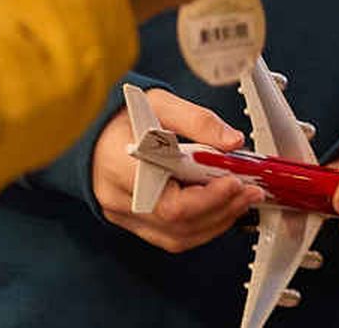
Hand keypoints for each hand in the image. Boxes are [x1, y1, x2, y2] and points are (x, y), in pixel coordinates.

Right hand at [89, 90, 258, 250]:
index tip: (233, 181)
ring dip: (215, 222)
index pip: (168, 201)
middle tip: (249, 190)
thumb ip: (197, 120)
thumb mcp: (159, 103)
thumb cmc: (120, 115)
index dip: (207, 198)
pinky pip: (169, 237)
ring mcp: (123, 214)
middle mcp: (119, 197)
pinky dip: (200, 228)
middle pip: (177, 223)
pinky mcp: (131, 221)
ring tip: (240, 200)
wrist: (89, 128)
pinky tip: (219, 210)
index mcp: (121, 165)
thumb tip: (232, 141)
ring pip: (176, 237)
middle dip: (221, 208)